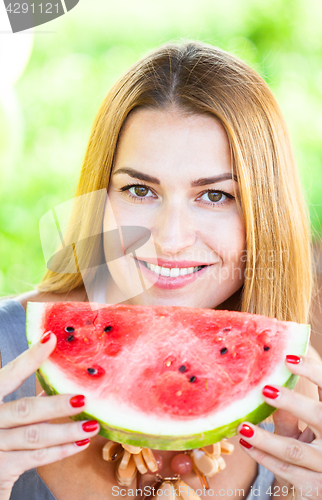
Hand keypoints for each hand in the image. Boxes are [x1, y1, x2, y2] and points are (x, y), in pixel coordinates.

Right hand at [0, 332, 99, 499]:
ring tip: (92, 425)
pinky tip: (80, 444)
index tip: (51, 338)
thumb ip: (26, 404)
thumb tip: (56, 385)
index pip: (9, 375)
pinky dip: (60, 451)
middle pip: (25, 409)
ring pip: (35, 436)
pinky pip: (35, 458)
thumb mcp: (5, 415)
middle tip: (84, 399)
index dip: (30, 358)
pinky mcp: (1, 468)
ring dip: (66, 430)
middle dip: (57, 404)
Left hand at [237, 354, 321, 499]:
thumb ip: (292, 411)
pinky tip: (245, 444)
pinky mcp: (313, 487)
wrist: (320, 486)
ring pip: (294, 450)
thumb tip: (266, 382)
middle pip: (320, 417)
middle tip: (265, 389)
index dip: (313, 371)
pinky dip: (262, 456)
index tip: (288, 359)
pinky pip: (284, 470)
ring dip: (266, 438)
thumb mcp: (307, 428)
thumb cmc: (312, 449)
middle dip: (293, 402)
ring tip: (243, 426)